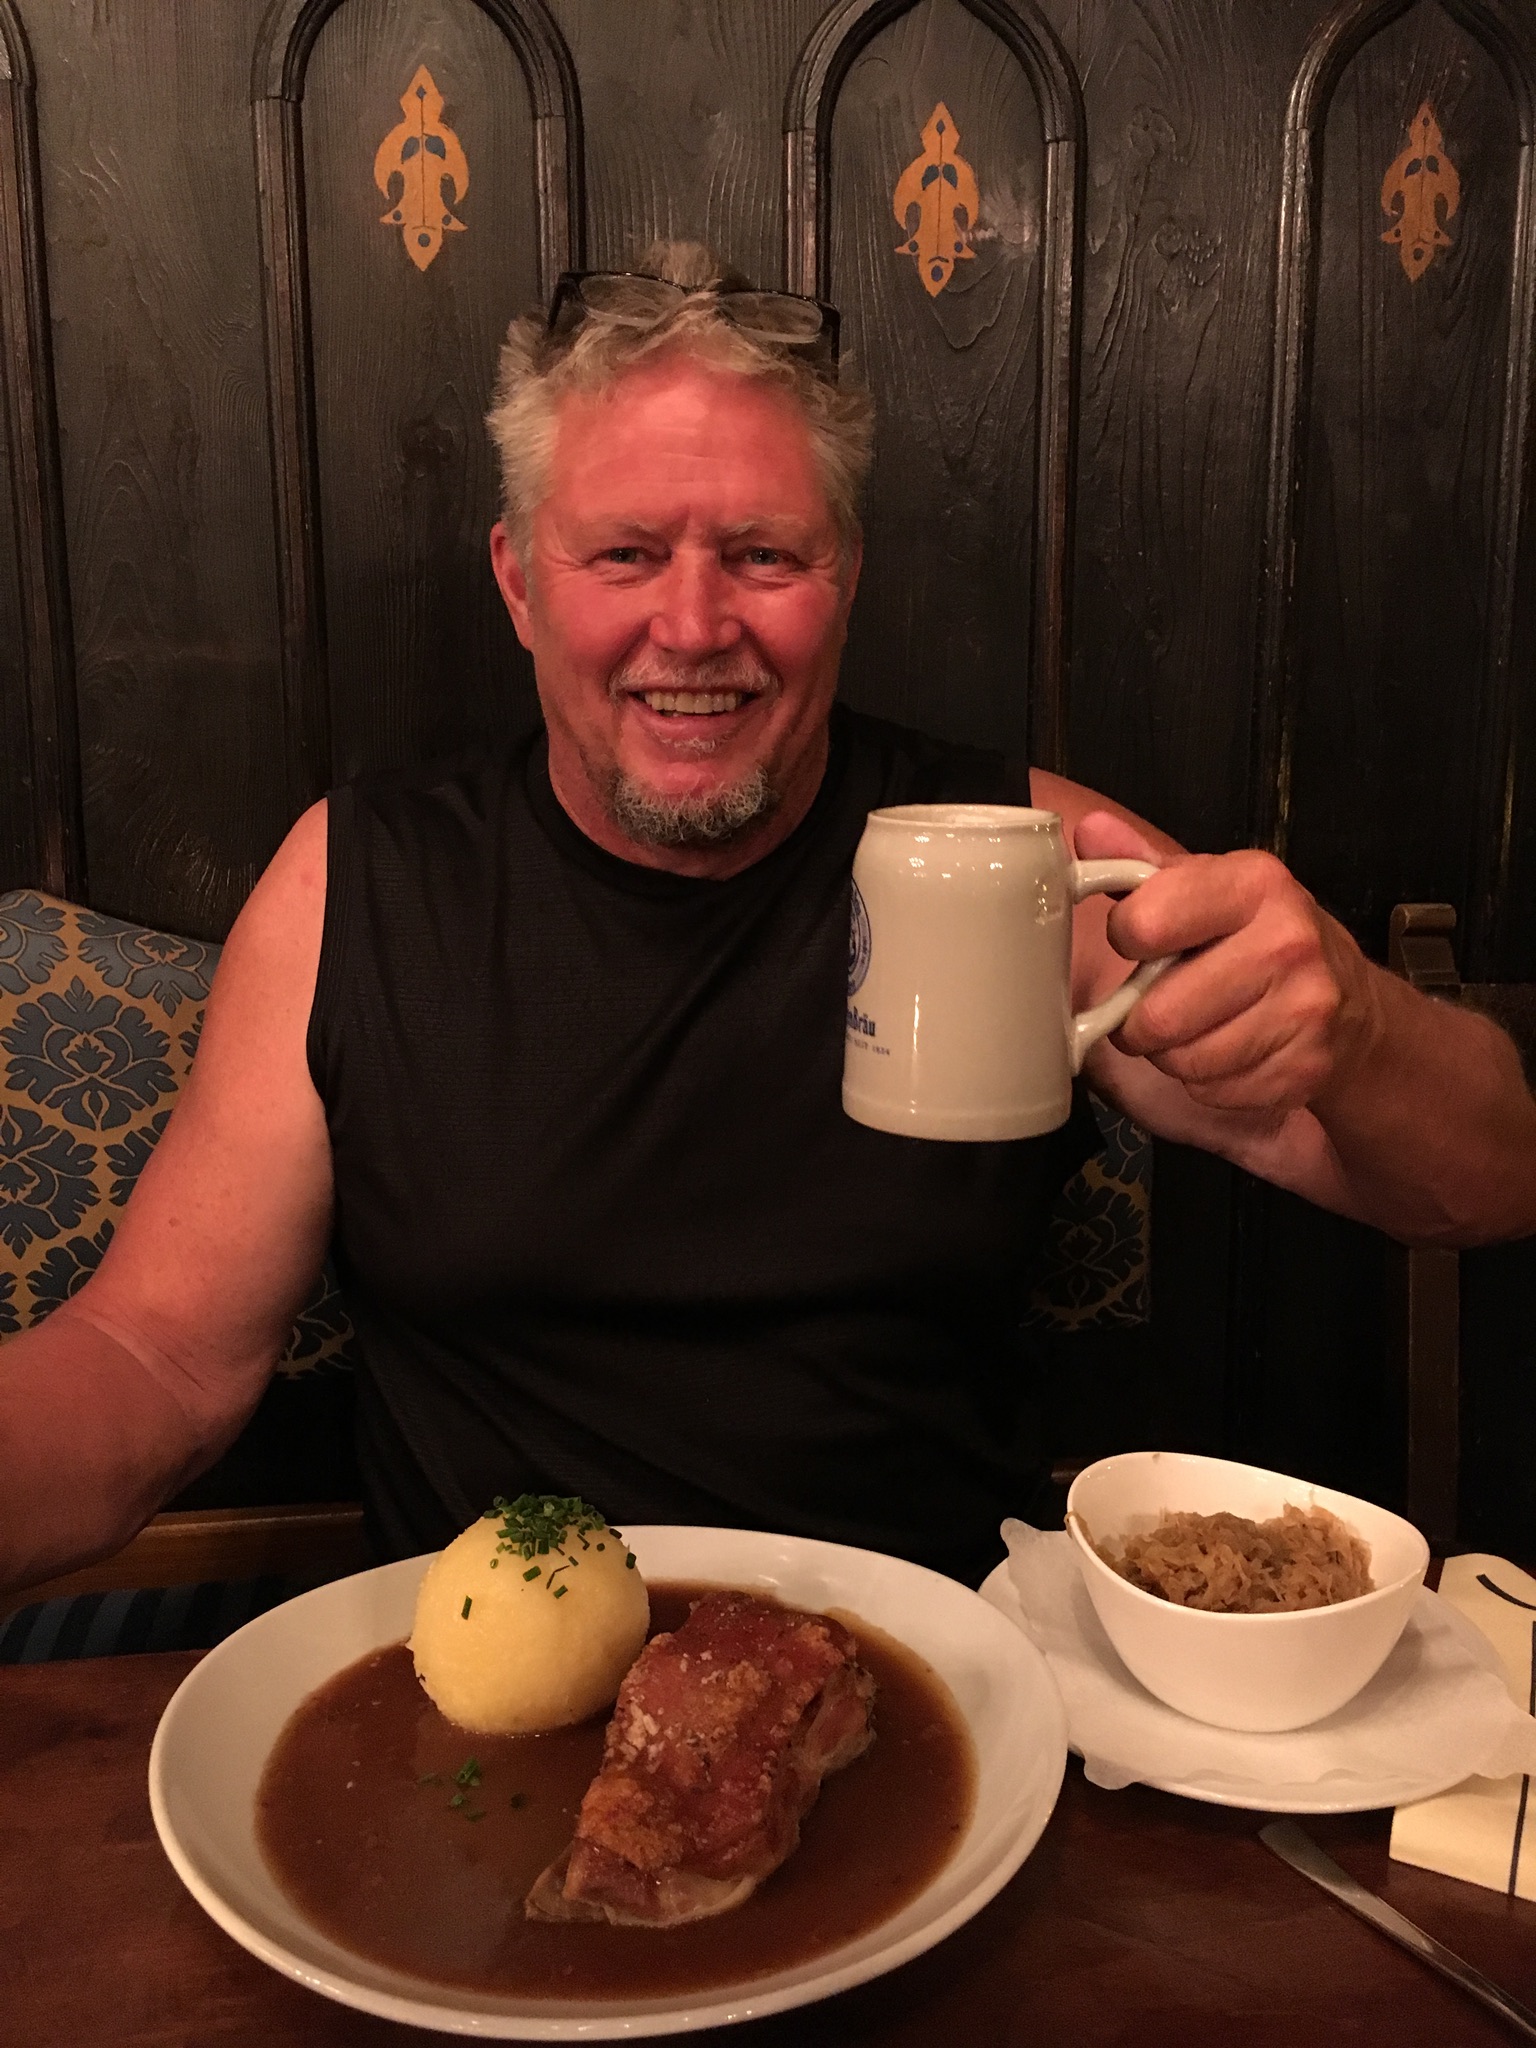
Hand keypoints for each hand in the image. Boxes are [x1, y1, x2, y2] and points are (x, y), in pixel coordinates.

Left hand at [1072, 810, 1383, 1119]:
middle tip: (1163, 1004)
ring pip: (1181, 1061)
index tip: (1146, 941)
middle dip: (1143, 1020)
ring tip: (1200, 1027)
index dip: (1129, 939)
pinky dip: (1209, 1083)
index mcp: (1255, 884)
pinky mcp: (1305, 1069)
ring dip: (1174, 1054)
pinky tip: (1233, 1053)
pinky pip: (1212, 1092)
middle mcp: (1288, 942)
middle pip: (1157, 1015)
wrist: (1350, 1006)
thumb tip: (1089, 833)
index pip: (1143, 924)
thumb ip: (1141, 866)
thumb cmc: (1259, 940)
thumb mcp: (1207, 889)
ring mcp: (1304, 1010)